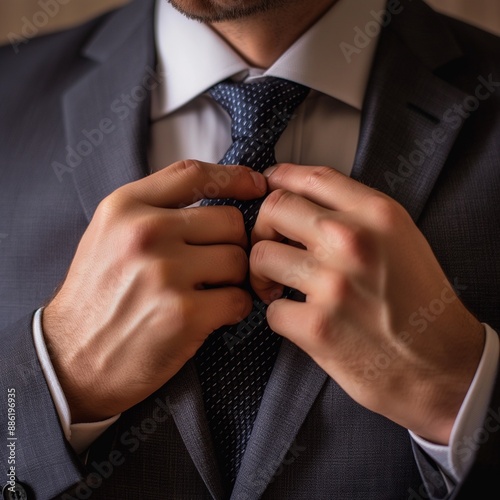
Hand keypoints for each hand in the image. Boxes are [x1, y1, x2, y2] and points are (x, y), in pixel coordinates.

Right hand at [43, 160, 266, 422]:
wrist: (71, 359)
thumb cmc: (96, 296)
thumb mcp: (109, 236)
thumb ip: (154, 209)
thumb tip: (218, 196)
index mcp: (125, 207)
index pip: (194, 175)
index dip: (235, 177)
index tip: (257, 186)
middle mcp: (145, 233)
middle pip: (229, 220)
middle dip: (232, 244)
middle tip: (216, 266)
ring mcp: (165, 273)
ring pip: (239, 259)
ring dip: (234, 278)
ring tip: (210, 292)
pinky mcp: (184, 314)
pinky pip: (239, 299)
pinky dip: (234, 308)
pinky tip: (213, 315)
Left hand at [250, 163, 484, 443]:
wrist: (443, 365)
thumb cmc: (420, 302)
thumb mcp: (400, 239)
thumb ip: (356, 214)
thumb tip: (304, 202)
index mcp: (377, 214)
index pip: (311, 177)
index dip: (281, 179)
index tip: (268, 188)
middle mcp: (352, 240)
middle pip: (274, 208)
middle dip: (262, 228)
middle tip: (270, 248)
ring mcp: (332, 283)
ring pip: (260, 255)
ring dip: (261, 274)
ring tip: (277, 288)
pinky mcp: (316, 326)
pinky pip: (270, 309)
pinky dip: (278, 315)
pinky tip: (298, 320)